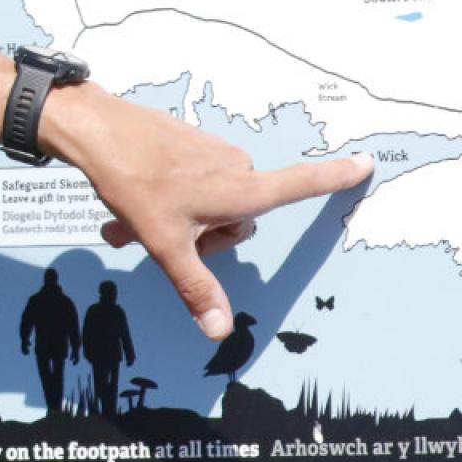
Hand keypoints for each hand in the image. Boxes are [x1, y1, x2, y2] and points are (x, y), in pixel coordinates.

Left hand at [42, 83, 372, 340]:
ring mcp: (213, 153)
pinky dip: (167, 203)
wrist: (94, 130)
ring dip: (177, 222)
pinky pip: (192, 184)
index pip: (300, 184)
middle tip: (155, 237)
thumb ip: (196, 288)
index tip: (366, 163)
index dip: (333, 177)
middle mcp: (235, 167)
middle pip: (235, 221)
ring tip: (130, 225)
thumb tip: (219, 331)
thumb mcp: (165, 244)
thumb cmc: (133, 183)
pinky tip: (131, 207)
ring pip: (210, 204)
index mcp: (240, 189)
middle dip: (199, 238)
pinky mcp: (191, 144)